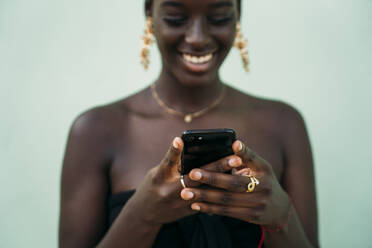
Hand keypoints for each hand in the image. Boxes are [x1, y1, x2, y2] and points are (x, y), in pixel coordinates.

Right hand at [125, 137, 243, 225]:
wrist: (146, 213)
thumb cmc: (154, 185)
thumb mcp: (158, 172)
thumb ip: (174, 162)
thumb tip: (191, 148)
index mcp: (160, 177)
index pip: (167, 162)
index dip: (173, 151)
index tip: (179, 140)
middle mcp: (170, 191)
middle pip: (196, 177)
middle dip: (217, 166)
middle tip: (235, 158)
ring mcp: (181, 202)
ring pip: (208, 191)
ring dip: (226, 181)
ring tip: (243, 172)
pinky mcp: (190, 210)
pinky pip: (209, 201)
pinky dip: (223, 191)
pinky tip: (239, 185)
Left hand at [181, 140, 290, 226]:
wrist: (278, 208)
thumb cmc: (263, 179)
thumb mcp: (260, 166)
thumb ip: (246, 157)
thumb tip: (233, 143)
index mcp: (264, 170)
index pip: (252, 159)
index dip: (244, 152)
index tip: (234, 143)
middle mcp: (263, 186)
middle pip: (233, 183)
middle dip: (211, 178)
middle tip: (192, 174)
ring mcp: (258, 203)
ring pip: (227, 199)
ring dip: (205, 196)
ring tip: (186, 193)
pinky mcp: (251, 216)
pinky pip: (227, 212)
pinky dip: (210, 208)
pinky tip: (196, 205)